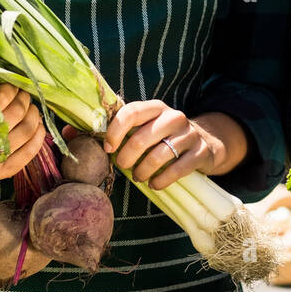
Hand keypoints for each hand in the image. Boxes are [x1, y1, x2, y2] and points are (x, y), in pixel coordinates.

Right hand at [0, 81, 46, 178]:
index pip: (0, 98)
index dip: (12, 89)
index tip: (14, 88)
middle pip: (17, 113)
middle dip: (25, 100)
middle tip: (26, 97)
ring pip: (27, 129)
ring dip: (35, 115)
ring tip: (32, 110)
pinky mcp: (1, 170)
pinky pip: (30, 150)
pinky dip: (40, 135)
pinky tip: (39, 126)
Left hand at [103, 100, 219, 189]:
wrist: (205, 143)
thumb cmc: (165, 137)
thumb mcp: (148, 125)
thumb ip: (124, 129)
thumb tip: (85, 139)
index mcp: (156, 108)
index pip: (131, 113)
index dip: (115, 132)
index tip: (108, 148)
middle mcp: (174, 117)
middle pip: (141, 139)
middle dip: (126, 158)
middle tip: (123, 166)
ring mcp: (189, 135)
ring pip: (157, 157)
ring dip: (142, 172)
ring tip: (138, 176)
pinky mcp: (199, 152)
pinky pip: (175, 171)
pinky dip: (160, 181)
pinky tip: (154, 183)